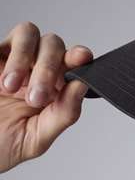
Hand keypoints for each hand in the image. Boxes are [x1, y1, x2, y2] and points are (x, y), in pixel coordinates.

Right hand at [0, 21, 92, 173]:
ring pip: (28, 33)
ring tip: (10, 87)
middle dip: (48, 68)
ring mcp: (11, 60)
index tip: (81, 58)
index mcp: (54, 88)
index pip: (73, 64)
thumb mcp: (36, 138)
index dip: (79, 56)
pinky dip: (4, 58)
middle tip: (36, 97)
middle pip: (53, 45)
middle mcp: (35, 69)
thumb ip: (64, 114)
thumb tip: (82, 87)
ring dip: (24, 57)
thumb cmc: (2, 145)